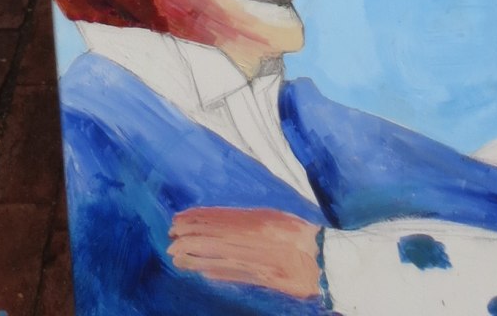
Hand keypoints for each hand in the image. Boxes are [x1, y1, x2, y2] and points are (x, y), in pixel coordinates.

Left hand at [169, 207, 321, 298]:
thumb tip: (221, 221)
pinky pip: (236, 274)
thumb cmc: (302, 236)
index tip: (179, 218)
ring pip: (221, 256)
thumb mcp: (276, 218)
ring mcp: (260, 258)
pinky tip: (201, 272)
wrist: (326, 258)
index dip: (198, 218)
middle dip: (191, 235)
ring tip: (176, 255)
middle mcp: (257, 237)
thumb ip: (250, 221)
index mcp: (260, 219)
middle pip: (216, 236)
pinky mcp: (264, 278)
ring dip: (196, 256)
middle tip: (170, 236)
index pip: (220, 217)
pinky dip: (217, 273)